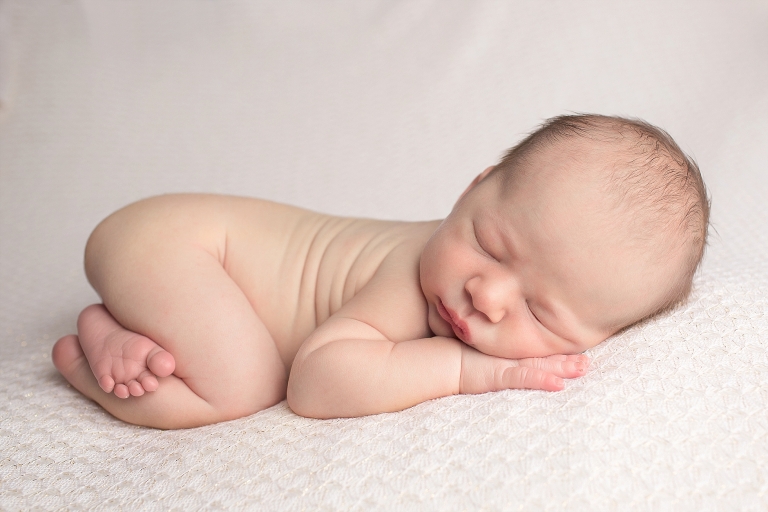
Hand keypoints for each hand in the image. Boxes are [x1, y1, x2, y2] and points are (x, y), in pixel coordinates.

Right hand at [458, 343, 588, 394]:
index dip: (556, 352)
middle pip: (543, 356)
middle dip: (567, 359)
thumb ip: (490, 355)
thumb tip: (501, 353)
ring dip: (563, 367)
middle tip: (589, 361)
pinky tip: (558, 384)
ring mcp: (504, 364)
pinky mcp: (498, 374)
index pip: (535, 352)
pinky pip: (523, 378)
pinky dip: (541, 380)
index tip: (577, 351)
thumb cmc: (452, 358)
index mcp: (505, 352)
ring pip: (540, 365)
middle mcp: (508, 355)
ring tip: (583, 368)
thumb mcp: (475, 357)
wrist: (436, 362)